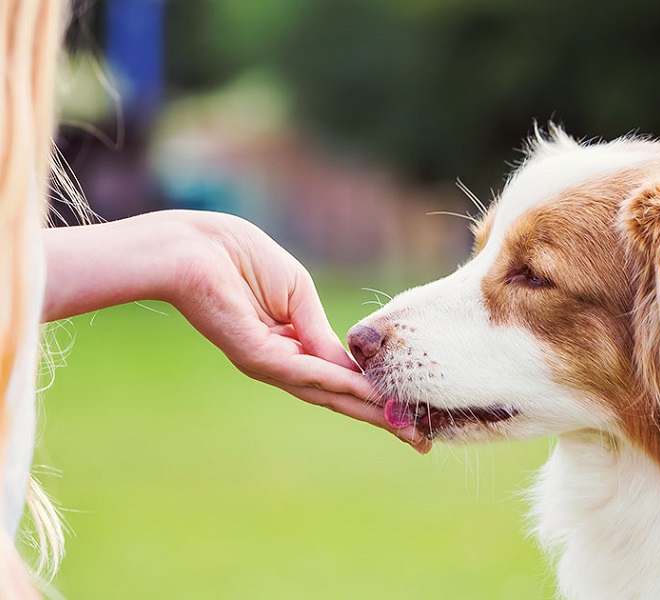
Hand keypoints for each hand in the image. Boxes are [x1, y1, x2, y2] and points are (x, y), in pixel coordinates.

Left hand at [43, 211, 430, 452]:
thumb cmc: (240, 258)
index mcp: (291, 346)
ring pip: (326, 393)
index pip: (339, 378)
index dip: (375, 395)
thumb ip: (322, 332)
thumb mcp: (298, 294)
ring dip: (368, 410)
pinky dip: (339, 383)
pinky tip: (368, 393)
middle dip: (380, 417)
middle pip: (338, 397)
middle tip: (419, 442)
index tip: (410, 413)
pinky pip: (305, 373)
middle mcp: (281, 363)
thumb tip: (352, 366)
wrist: (192, 247)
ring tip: (405, 426)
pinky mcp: (256, 356)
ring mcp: (268, 363)